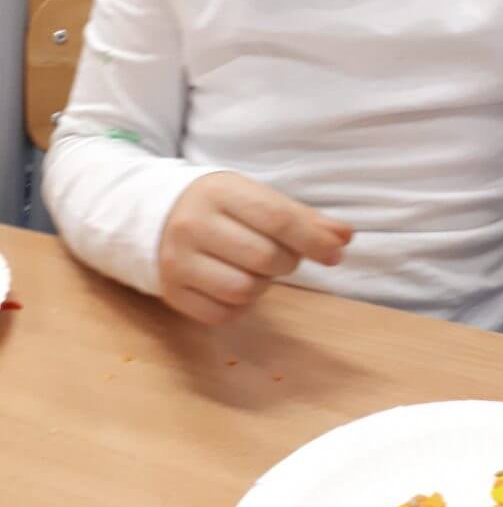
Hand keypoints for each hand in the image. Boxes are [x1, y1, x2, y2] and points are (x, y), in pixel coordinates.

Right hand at [157, 172, 352, 323]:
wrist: (155, 216)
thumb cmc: (221, 207)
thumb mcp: (256, 198)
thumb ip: (302, 217)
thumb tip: (344, 237)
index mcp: (219, 192)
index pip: (277, 218)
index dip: (313, 239)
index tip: (337, 252)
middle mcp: (193, 225)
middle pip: (264, 258)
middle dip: (286, 261)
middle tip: (281, 254)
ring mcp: (178, 261)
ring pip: (244, 290)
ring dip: (263, 284)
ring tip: (255, 268)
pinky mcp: (172, 293)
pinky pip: (222, 314)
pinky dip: (239, 305)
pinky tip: (234, 282)